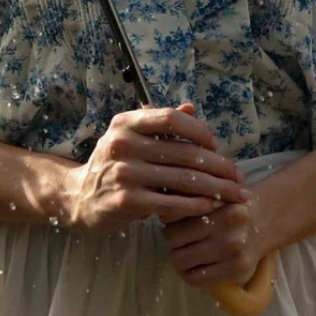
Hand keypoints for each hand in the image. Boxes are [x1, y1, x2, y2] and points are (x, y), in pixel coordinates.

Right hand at [60, 101, 249, 234]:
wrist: (78, 196)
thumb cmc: (111, 165)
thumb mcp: (129, 138)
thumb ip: (158, 124)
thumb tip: (191, 108)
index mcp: (124, 124)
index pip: (170, 119)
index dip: (198, 130)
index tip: (215, 144)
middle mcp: (122, 145)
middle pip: (183, 153)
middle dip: (218, 166)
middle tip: (238, 176)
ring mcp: (123, 173)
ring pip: (182, 180)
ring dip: (215, 188)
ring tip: (234, 194)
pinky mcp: (126, 201)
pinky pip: (172, 203)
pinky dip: (196, 206)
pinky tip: (212, 207)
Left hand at [164, 185, 280, 288]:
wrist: (265, 220)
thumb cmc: (229, 206)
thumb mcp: (212, 195)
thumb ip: (188, 200)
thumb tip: (159, 214)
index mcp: (221, 207)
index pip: (175, 220)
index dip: (168, 225)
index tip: (172, 226)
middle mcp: (230, 230)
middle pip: (174, 242)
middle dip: (172, 242)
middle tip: (177, 241)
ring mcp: (235, 253)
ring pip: (182, 262)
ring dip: (178, 259)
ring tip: (184, 253)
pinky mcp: (238, 271)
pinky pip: (197, 279)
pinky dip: (188, 274)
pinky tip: (192, 267)